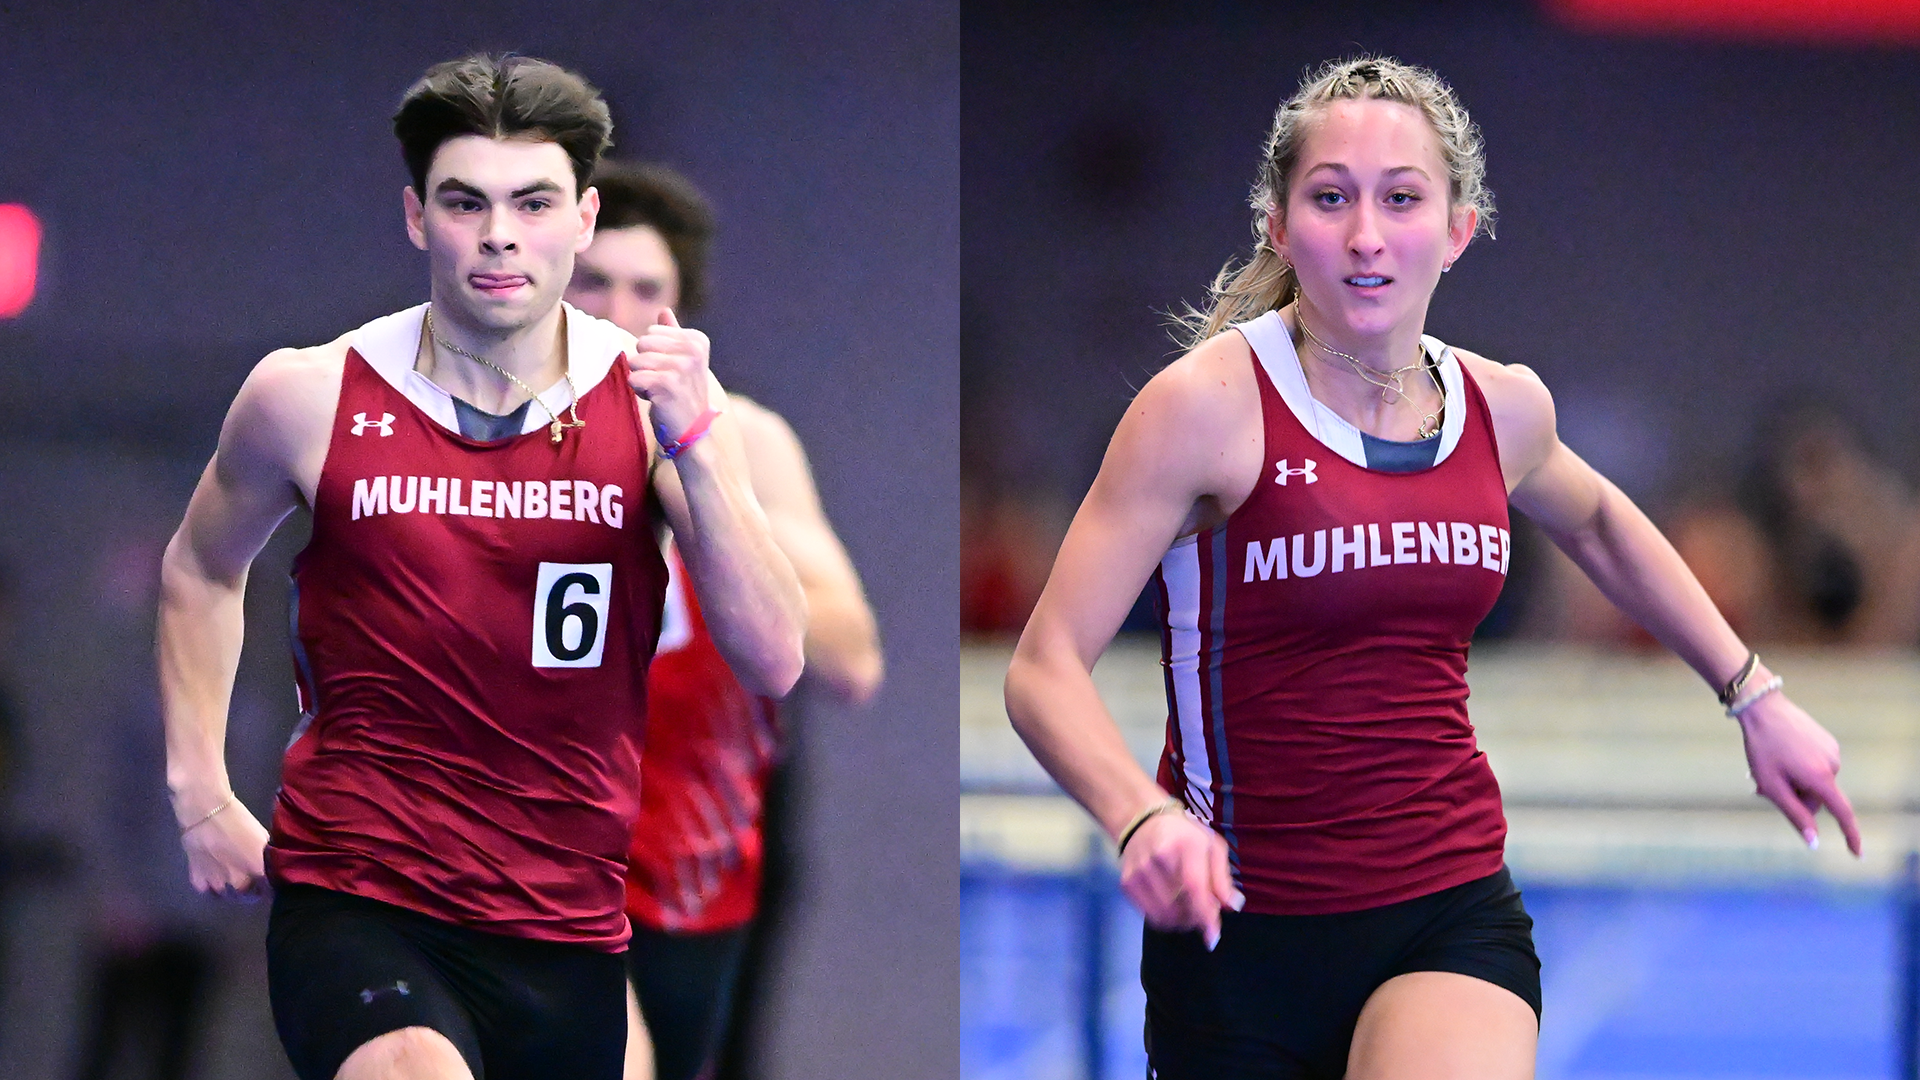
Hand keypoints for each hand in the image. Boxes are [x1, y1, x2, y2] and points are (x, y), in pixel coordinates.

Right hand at [180, 798, 271, 900]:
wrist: (205, 812)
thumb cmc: (238, 819)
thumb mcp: (262, 836)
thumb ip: (268, 856)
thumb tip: (272, 866)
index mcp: (260, 872)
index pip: (269, 890)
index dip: (269, 886)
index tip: (267, 880)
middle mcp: (240, 884)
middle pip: (248, 895)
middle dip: (250, 888)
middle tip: (247, 874)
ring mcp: (217, 885)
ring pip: (227, 895)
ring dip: (229, 887)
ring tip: (228, 872)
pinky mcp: (198, 881)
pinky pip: (207, 891)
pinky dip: (209, 884)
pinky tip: (211, 872)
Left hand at [627, 308, 713, 441]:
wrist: (691, 429)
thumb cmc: (683, 393)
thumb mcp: (683, 360)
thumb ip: (673, 334)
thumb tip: (663, 310)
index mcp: (697, 340)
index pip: (651, 332)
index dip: (654, 353)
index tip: (670, 370)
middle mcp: (693, 351)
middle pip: (642, 343)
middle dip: (645, 364)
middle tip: (663, 381)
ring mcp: (681, 367)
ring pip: (636, 361)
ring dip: (642, 378)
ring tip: (660, 391)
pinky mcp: (667, 385)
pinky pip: (633, 378)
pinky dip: (639, 391)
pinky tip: (655, 399)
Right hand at [1118, 809, 1243, 949]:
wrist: (1143, 821)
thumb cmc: (1185, 835)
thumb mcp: (1212, 847)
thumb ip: (1222, 878)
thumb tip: (1233, 907)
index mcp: (1184, 845)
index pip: (1194, 887)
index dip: (1205, 915)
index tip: (1213, 937)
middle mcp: (1157, 858)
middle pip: (1179, 907)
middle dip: (1196, 918)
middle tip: (1203, 911)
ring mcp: (1138, 872)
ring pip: (1164, 916)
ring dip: (1181, 921)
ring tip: (1189, 909)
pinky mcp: (1126, 883)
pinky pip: (1149, 916)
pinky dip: (1165, 919)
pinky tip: (1172, 907)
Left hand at [1738, 691, 1861, 856]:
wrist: (1763, 708)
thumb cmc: (1762, 748)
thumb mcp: (1772, 785)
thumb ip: (1795, 814)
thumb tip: (1813, 842)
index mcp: (1820, 778)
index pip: (1842, 813)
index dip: (1850, 835)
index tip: (1857, 853)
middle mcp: (1833, 765)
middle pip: (1817, 798)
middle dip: (1794, 798)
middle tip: (1760, 788)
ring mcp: (1832, 751)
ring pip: (1815, 782)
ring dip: (1794, 782)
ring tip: (1768, 769)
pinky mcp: (1827, 742)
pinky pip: (1816, 766)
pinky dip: (1800, 768)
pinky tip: (1781, 755)